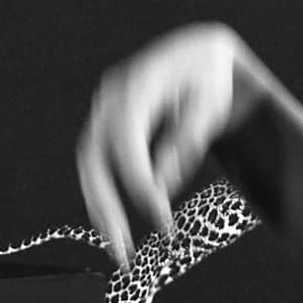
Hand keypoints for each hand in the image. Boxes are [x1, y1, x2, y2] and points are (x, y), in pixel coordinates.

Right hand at [75, 22, 262, 264]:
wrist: (197, 53)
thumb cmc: (210, 77)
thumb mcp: (211, 105)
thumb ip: (186, 142)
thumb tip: (160, 187)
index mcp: (138, 83)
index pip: (127, 137)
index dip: (138, 179)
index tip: (160, 214)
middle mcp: (111, 96)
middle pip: (94, 155)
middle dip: (105, 204)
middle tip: (122, 249)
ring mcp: (103, 110)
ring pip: (90, 165)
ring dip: (101, 207)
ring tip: (118, 249)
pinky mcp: (105, 125)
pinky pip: (99, 165)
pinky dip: (106, 195)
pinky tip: (116, 228)